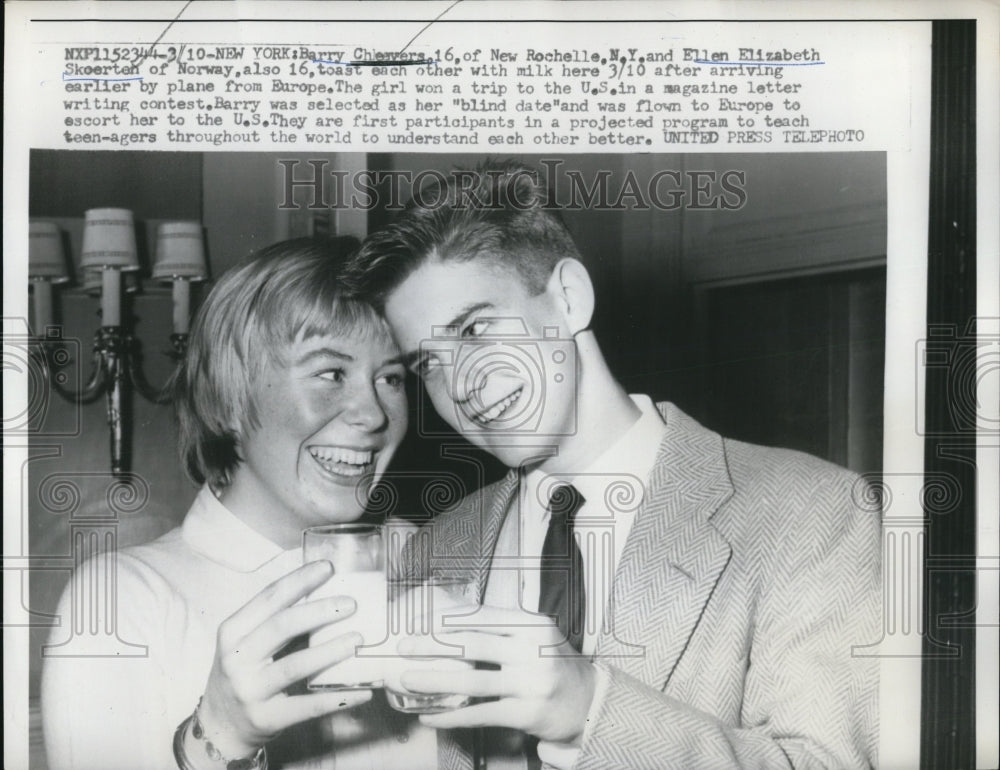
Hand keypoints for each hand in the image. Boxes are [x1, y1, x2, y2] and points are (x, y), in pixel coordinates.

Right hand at [197, 560, 371, 757]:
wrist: (219, 726)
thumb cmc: (242, 673)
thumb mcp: (245, 642)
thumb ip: (275, 620)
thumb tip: (325, 591)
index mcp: (233, 632)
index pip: (268, 598)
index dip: (299, 580)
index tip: (328, 567)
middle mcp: (237, 659)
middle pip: (282, 626)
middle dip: (319, 611)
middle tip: (351, 604)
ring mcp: (250, 690)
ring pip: (295, 665)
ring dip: (330, 651)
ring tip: (357, 640)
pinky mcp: (266, 718)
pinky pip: (307, 706)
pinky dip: (337, 697)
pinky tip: (362, 691)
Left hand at [396, 605, 596, 743]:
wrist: (588, 703)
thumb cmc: (553, 664)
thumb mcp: (535, 636)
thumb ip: (501, 627)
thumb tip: (452, 617)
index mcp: (532, 625)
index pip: (482, 617)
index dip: (446, 619)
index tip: (418, 622)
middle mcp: (533, 651)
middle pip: (473, 645)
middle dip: (433, 645)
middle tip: (404, 647)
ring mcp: (531, 683)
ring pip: (473, 682)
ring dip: (435, 681)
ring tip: (408, 679)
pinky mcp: (527, 714)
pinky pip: (481, 714)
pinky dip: (452, 716)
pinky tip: (431, 716)